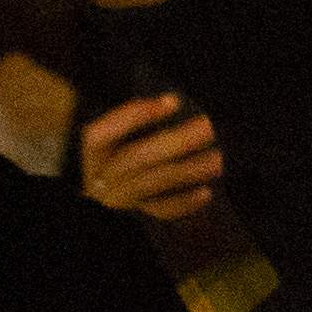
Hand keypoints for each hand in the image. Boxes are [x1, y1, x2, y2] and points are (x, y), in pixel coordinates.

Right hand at [74, 91, 224, 221]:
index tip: (172, 101)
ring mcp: (121, 197)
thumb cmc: (123, 153)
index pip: (100, 134)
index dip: (133, 117)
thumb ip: (139, 119)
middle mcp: (102, 176)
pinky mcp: (141, 211)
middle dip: (174, 142)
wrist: (110, 194)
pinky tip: (206, 192)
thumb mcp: (121, 135)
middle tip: (207, 127)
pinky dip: (184, 202)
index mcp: (94, 152)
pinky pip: (162, 210)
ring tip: (217, 159)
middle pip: (134, 158)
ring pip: (151, 183)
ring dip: (186, 170)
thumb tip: (172, 102)